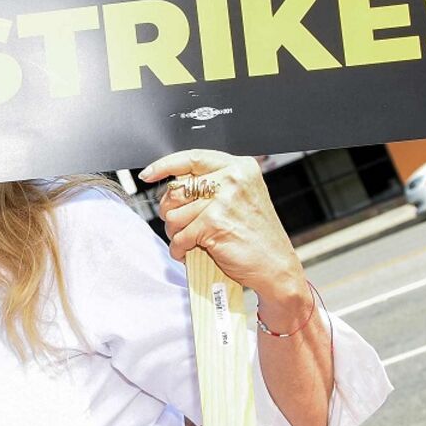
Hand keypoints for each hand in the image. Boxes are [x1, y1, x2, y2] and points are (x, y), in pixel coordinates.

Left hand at [141, 150, 309, 312]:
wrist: (277, 268)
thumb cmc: (256, 237)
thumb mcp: (240, 198)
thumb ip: (213, 184)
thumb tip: (171, 184)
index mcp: (240, 168)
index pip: (192, 158)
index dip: (165, 165)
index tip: (148, 175)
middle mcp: (233, 179)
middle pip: (177, 188)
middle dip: (169, 210)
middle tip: (178, 225)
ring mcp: (224, 200)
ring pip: (173, 214)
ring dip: (174, 232)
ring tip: (189, 241)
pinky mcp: (214, 223)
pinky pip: (179, 236)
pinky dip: (179, 249)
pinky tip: (189, 253)